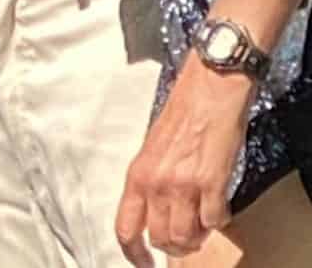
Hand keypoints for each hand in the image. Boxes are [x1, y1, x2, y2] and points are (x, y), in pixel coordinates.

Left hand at [115, 54, 252, 263]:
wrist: (208, 91)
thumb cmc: (181, 115)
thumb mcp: (152, 149)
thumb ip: (150, 181)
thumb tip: (154, 212)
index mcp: (136, 174)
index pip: (124, 226)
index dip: (133, 253)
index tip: (143, 264)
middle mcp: (155, 183)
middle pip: (160, 239)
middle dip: (175, 245)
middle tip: (186, 236)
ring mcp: (184, 184)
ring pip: (187, 237)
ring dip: (197, 237)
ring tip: (203, 222)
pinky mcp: (211, 183)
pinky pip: (215, 221)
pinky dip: (219, 220)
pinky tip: (219, 205)